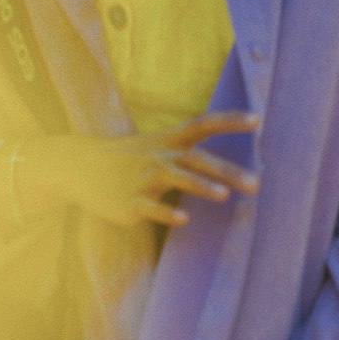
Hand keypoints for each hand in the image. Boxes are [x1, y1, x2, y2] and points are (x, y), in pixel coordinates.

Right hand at [35, 111, 262, 228]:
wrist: (80, 169)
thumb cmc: (128, 160)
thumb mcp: (158, 148)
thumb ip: (188, 153)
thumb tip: (226, 166)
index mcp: (168, 140)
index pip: (203, 124)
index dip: (230, 120)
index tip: (258, 120)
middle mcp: (160, 155)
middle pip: (197, 157)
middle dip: (227, 170)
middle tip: (256, 184)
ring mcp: (144, 178)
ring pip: (176, 178)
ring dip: (201, 185)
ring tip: (225, 196)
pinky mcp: (130, 201)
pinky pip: (151, 207)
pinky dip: (168, 212)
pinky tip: (185, 219)